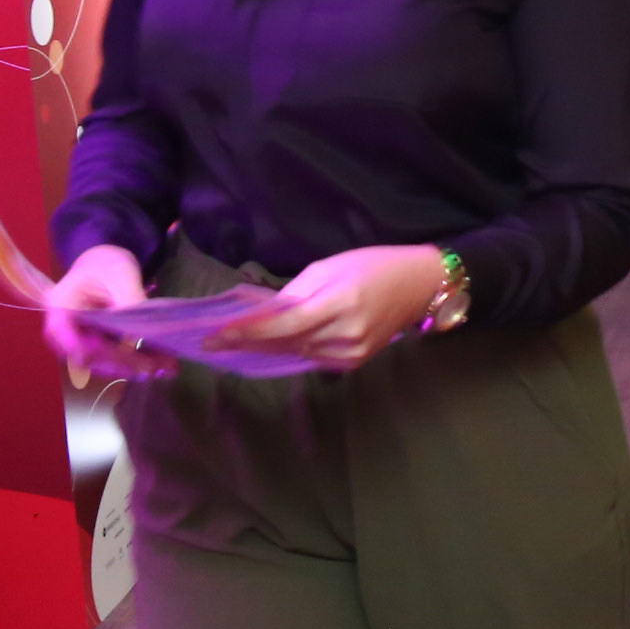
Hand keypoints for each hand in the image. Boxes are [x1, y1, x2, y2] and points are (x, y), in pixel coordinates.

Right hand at [38, 242, 169, 379]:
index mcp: (61, 308)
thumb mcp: (121, 275)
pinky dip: (133, 364)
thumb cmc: (106, 265)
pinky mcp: (91, 348)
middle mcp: (62, 331)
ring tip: (165, 366)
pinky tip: (158, 363)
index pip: (77, 342)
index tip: (134, 355)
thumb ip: (130, 301)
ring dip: (132, 368)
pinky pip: (109, 362)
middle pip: (91, 359)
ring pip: (102, 365)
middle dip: (126, 364)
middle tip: (160, 366)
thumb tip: (147, 331)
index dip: (105, 354)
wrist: (101, 266)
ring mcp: (75, 342)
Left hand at [203, 244, 442, 371]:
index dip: (248, 331)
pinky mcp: (353, 362)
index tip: (217, 334)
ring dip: (264, 349)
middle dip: (246, 344)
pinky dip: (288, 352)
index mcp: (340, 303)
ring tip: (232, 346)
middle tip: (212, 344)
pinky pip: (311, 359)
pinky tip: (268, 348)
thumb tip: (262, 313)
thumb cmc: (372, 266)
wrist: (417, 286)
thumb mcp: (329, 267)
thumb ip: (294, 292)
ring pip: (295, 354)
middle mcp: (345, 333)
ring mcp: (351, 353)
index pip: (284, 323)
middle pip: (285, 344)